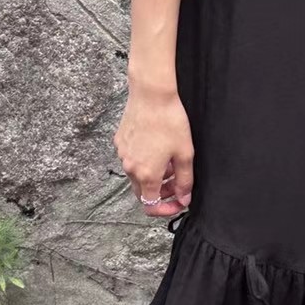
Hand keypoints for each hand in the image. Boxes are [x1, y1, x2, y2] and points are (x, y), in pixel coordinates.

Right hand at [114, 83, 193, 216]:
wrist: (151, 95)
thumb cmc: (170, 122)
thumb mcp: (185, 154)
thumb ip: (184, 181)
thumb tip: (184, 199)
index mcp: (146, 175)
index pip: (151, 206)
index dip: (166, 210)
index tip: (178, 203)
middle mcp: (130, 168)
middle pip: (143, 192)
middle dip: (162, 193)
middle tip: (178, 183)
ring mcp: (122, 154)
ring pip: (137, 175)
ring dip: (154, 176)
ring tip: (170, 161)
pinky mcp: (120, 142)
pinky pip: (132, 159)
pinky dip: (145, 161)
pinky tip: (158, 148)